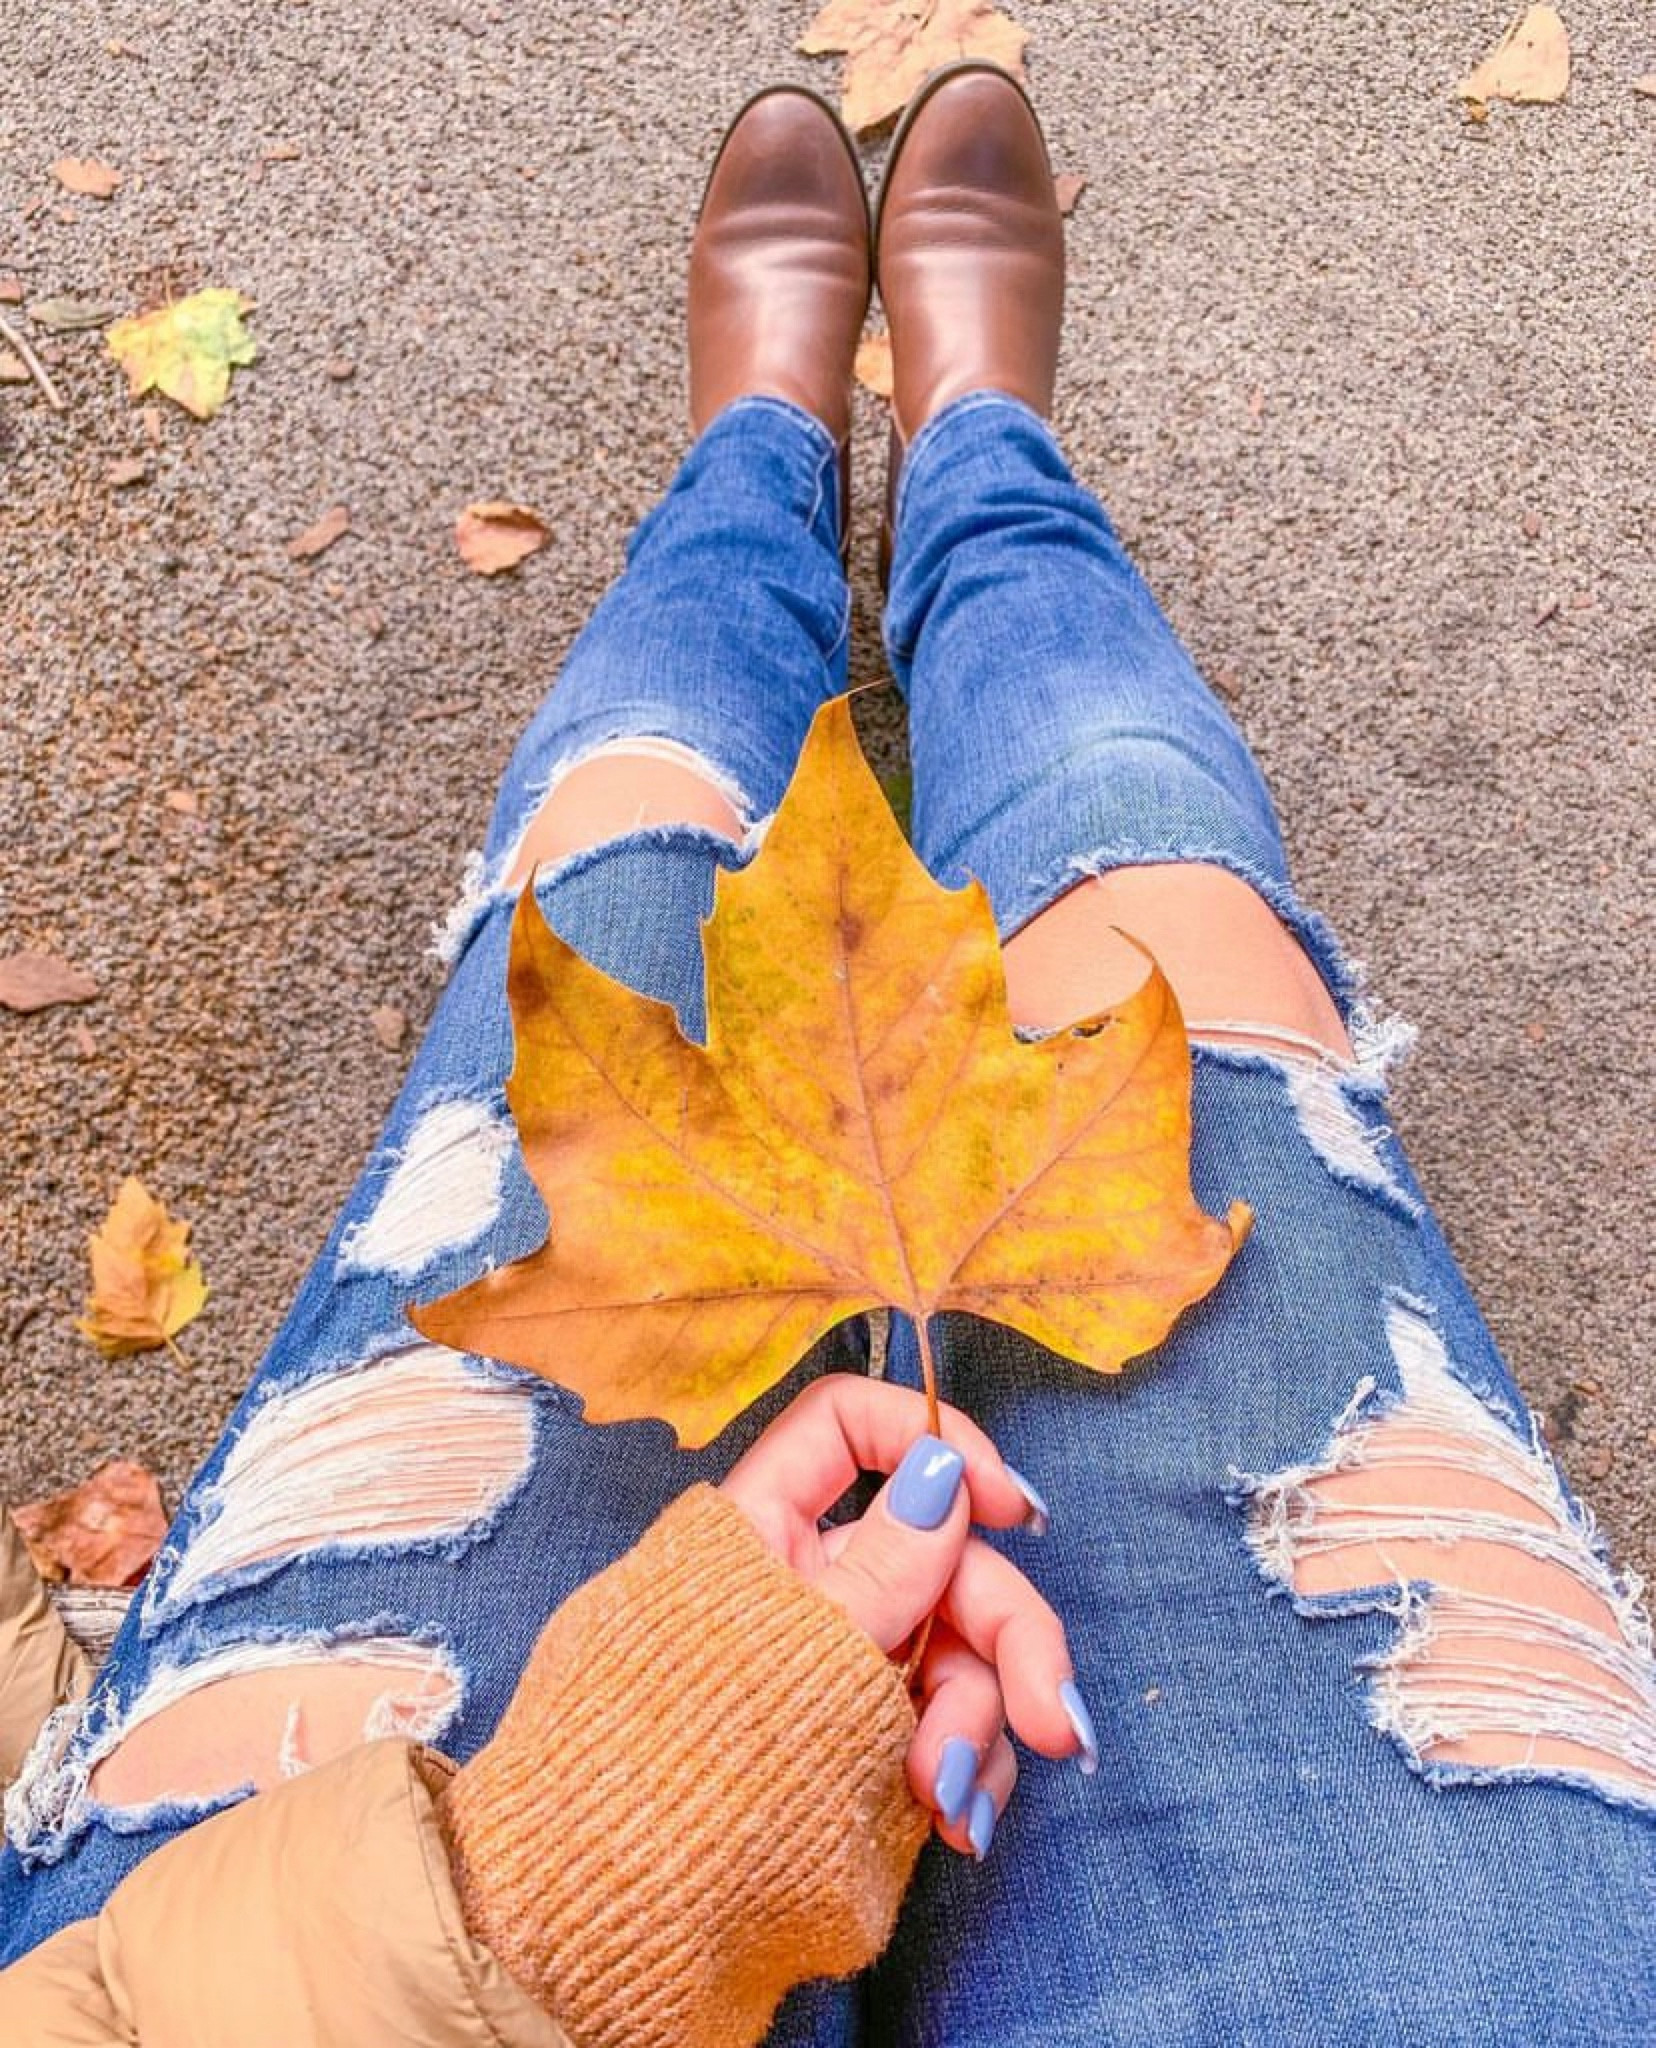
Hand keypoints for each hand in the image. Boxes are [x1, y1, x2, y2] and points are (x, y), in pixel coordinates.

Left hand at [719, 1376, 1093, 1859]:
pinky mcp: (865, 1750)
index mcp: (762, 1531)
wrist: (622, 1921)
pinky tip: (960, 1829)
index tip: (1008, 1507)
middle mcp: (811, 1587)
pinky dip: (966, 1777)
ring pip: (958, 1657)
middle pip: (941, 1560)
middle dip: (1011, 1636)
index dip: (937, 1442)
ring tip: (950, 1802)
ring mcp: (842, 1672)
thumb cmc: (674, 1772)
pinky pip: (945, 1735)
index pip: (848, 1428)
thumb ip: (882, 1568)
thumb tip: (944, 1469)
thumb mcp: (791, 1660)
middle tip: (1052, 1721)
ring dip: (979, 1728)